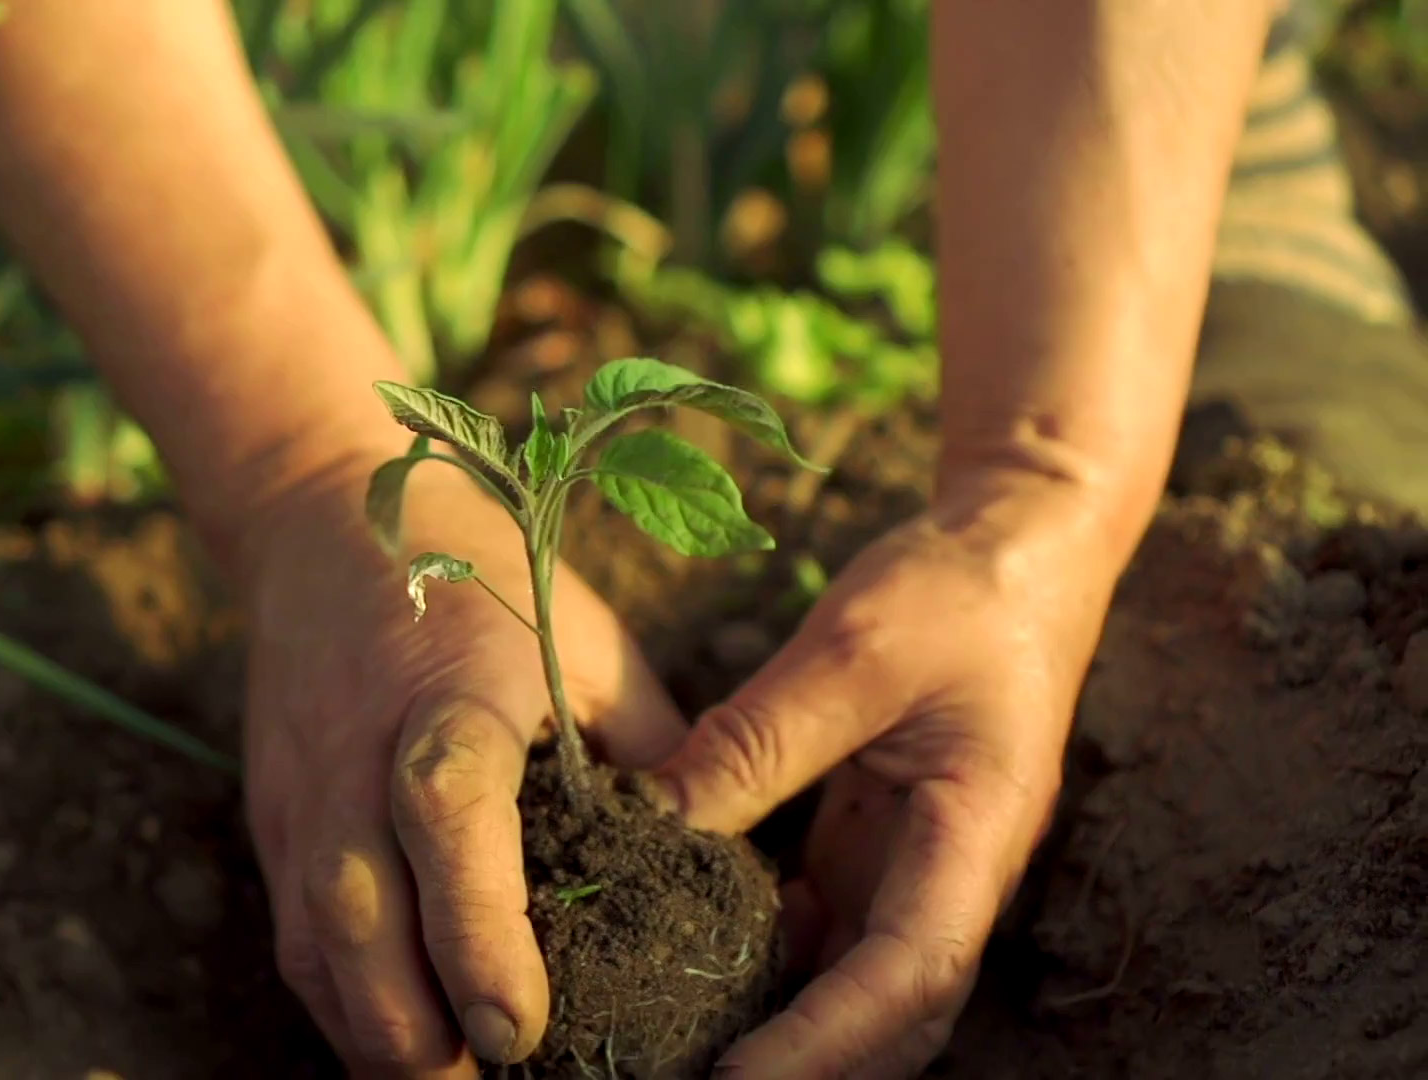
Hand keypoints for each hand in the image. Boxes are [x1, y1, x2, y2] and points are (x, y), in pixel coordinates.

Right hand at [239, 453, 685, 1075]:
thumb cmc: (483, 575)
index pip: (447, 817)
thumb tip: (715, 872)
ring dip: (377, 1037)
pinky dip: (346, 1008)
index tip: (517, 1028)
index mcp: (449, 693)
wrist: (319, 517)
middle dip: (418, 1033)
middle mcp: (354, 754)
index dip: (476, 930)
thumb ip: (644, 755)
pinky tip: (406, 1044)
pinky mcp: (271, 823)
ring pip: (314, 948)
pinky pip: (297, 942)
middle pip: (354, 916)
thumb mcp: (589, 642)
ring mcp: (297, 794)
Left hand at [657, 473, 1123, 1078]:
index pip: (909, 974)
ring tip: (680, 1041)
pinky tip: (690, 957)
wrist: (1015, 549)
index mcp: (976, 834)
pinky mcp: (876, 846)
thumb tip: (654, 822)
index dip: (822, 1042)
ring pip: (859, 986)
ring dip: (787, 1027)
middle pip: (893, 1014)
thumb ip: (755, 741)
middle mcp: (956, 875)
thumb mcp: (848, 650)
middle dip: (807, 1065)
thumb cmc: (954, 590)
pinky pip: (826, 932)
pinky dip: (769, 960)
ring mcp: (916, 867)